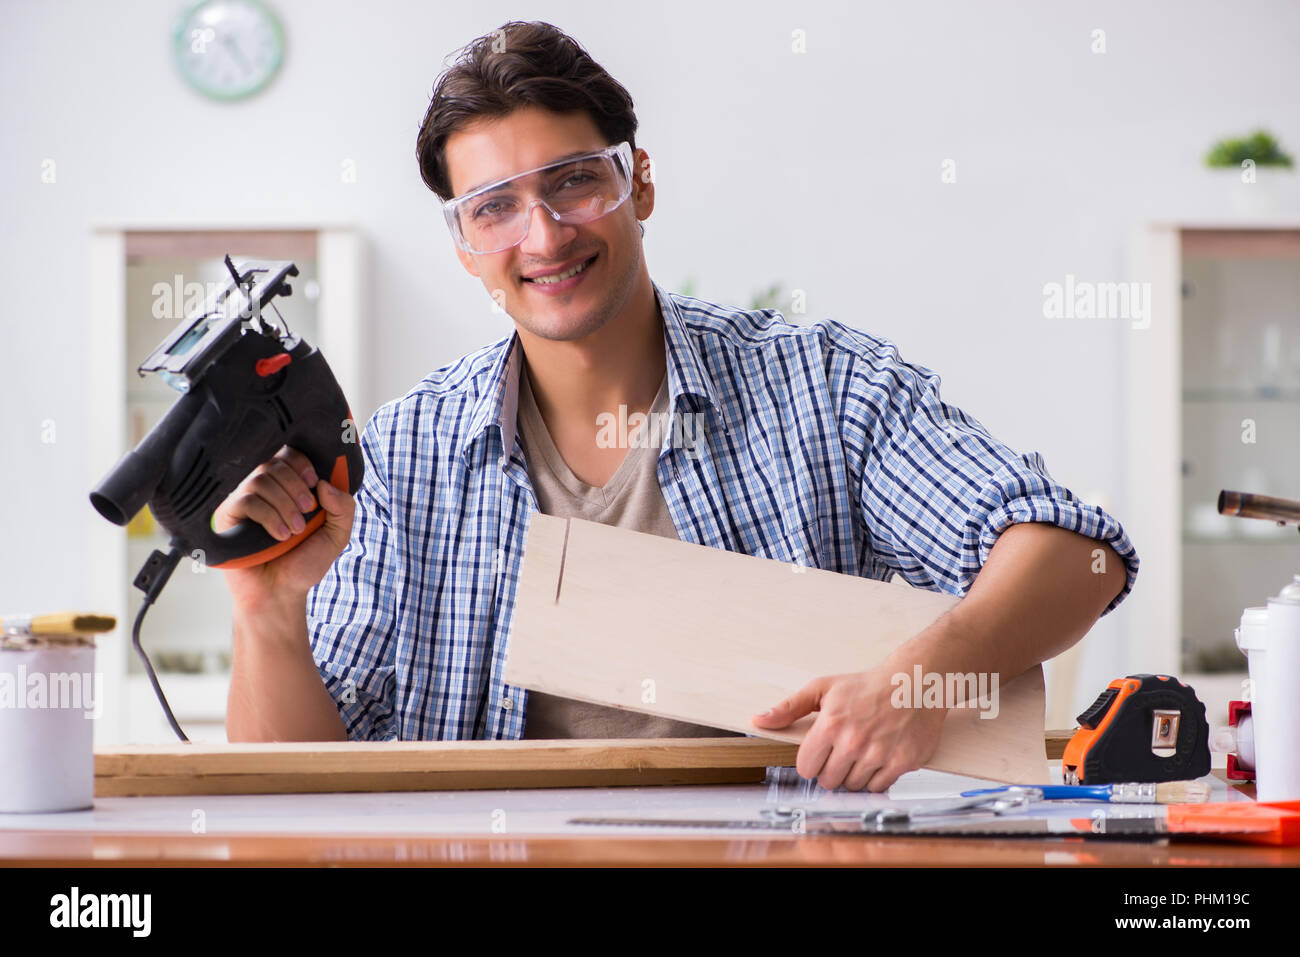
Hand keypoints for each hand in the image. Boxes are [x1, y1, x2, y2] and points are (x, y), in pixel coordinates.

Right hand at [212, 445, 354, 607]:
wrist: (279, 593)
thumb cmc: (304, 563)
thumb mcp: (336, 535)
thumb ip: (343, 508)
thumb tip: (325, 484)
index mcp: (288, 487)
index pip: (289, 454)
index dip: (302, 463)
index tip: (315, 483)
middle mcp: (265, 490)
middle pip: (275, 462)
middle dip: (296, 486)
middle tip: (309, 511)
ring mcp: (245, 501)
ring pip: (261, 479)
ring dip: (285, 503)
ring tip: (295, 530)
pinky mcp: (228, 516)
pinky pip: (246, 500)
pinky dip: (269, 516)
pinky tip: (280, 536)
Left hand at [750, 667, 946, 791]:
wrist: (914, 682)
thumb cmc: (867, 686)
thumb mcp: (822, 688)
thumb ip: (789, 707)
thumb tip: (759, 720)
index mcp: (831, 724)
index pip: (806, 767)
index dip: (810, 762)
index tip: (818, 754)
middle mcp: (854, 741)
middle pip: (828, 781)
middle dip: (831, 770)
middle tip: (841, 753)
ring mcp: (880, 753)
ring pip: (853, 786)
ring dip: (853, 775)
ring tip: (861, 753)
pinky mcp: (902, 761)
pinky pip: (878, 787)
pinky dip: (876, 778)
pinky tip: (878, 759)